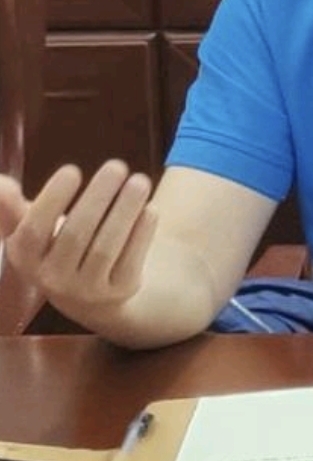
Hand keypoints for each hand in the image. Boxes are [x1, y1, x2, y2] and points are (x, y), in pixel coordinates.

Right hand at [0, 160, 156, 319]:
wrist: (95, 295)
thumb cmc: (59, 247)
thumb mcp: (33, 229)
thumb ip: (12, 207)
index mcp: (25, 258)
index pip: (34, 231)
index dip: (52, 200)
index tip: (73, 169)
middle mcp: (52, 280)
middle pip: (76, 234)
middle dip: (98, 196)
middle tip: (117, 165)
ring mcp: (87, 291)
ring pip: (106, 247)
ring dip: (125, 210)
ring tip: (140, 180)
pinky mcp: (119, 292)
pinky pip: (131, 260)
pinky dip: (142, 233)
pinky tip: (150, 208)